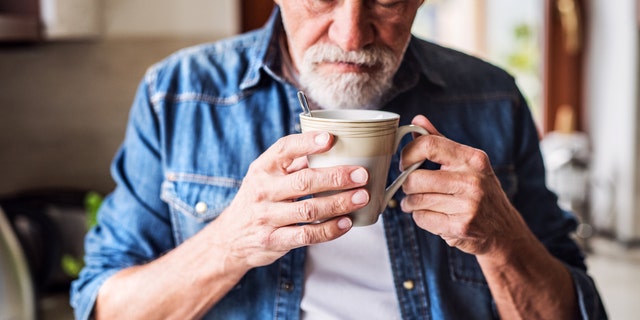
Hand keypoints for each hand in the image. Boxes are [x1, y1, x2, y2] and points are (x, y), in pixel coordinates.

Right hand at [208, 131, 369, 269]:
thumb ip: (294, 163)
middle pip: (303, 181)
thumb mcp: (266, 177)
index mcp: (262, 169)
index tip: (331, 138)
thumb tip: (333, 147)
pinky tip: (346, 223)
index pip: (284, 149)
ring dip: (339, 203)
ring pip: (308, 209)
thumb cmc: (257, 200)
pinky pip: (306, 235)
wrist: (230, 238)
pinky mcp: (274, 240)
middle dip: (336, 177)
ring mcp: (267, 217)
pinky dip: (329, 230)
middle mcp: (263, 191)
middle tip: (362, 174)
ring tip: (362, 197)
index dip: (307, 143)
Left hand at [399, 115, 529, 256]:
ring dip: (412, 204)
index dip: (408, 153)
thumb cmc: (480, 192)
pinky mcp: (461, 227)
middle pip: (415, 178)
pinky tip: (434, 217)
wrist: (504, 230)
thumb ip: (440, 141)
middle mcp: (472, 180)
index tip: (405, 163)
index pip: (429, 145)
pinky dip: (421, 218)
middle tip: (412, 188)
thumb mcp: (467, 163)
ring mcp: (468, 205)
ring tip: (422, 203)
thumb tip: (417, 120)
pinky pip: (422, 219)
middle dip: (407, 185)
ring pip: (416, 200)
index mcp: (472, 159)